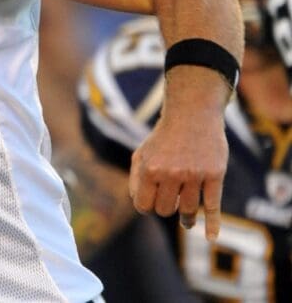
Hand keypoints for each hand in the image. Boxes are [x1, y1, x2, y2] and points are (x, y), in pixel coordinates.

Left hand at [129, 74, 228, 240]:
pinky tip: (210, 237)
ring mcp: (194, 175)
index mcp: (149, 169)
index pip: (144, 206)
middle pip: (166, 210)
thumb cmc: (164, 138)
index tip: (152, 203)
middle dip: (166, 208)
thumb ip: (136, 180)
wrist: (192, 116)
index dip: (147, 207)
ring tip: (185, 219)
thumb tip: (140, 206)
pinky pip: (213, 206)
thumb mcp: (142, 154)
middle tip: (170, 200)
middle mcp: (171, 173)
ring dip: (186, 216)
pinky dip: (212, 224)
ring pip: (188, 211)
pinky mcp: (215, 175)